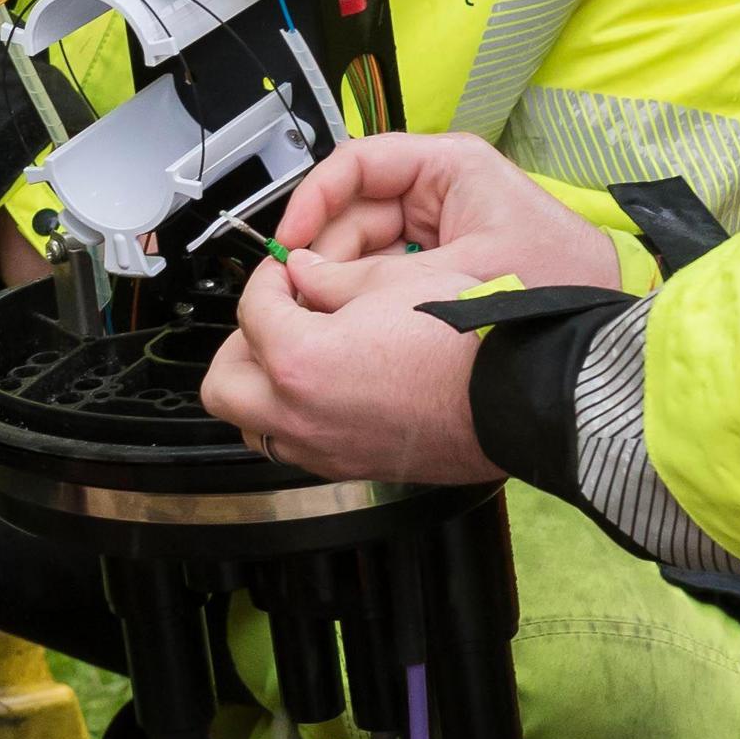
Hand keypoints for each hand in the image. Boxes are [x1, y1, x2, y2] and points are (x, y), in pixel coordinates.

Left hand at [201, 250, 505, 486]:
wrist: (515, 396)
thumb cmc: (466, 341)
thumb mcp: (392, 280)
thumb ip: (332, 276)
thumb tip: (304, 272)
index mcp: (299, 360)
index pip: (252, 310)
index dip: (269, 279)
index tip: (288, 270)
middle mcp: (300, 415)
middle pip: (224, 382)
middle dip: (242, 341)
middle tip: (276, 314)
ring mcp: (323, 449)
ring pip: (252, 424)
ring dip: (261, 386)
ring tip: (297, 354)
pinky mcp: (350, 467)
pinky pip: (294, 444)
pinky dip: (295, 415)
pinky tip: (330, 386)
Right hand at [276, 133, 622, 290]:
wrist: (598, 344)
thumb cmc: (553, 287)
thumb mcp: (448, 273)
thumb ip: (368, 276)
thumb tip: (306, 279)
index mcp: (451, 168)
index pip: (360, 163)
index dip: (315, 198)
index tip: (290, 239)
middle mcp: (445, 192)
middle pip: (358, 209)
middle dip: (327, 248)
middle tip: (300, 288)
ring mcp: (446, 230)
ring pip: (370, 247)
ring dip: (344, 278)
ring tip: (327, 312)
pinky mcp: (449, 267)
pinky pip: (392, 274)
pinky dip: (369, 297)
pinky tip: (357, 323)